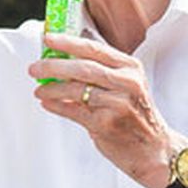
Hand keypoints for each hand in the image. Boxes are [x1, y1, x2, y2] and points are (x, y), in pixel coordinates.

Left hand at [28, 32, 181, 187]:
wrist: (153, 149)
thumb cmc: (135, 114)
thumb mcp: (128, 85)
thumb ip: (103, 69)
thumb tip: (67, 54)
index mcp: (130, 68)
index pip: (95, 49)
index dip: (68, 42)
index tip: (48, 38)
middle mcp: (127, 83)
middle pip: (83, 68)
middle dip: (54, 66)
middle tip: (34, 68)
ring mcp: (118, 103)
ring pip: (76, 90)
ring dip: (52, 89)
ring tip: (39, 90)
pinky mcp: (106, 124)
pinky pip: (74, 111)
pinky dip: (58, 106)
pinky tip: (47, 103)